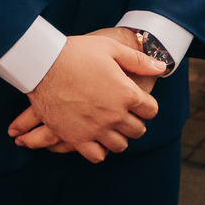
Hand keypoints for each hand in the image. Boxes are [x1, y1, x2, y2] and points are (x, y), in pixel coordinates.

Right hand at [7, 31, 165, 163]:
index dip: (146, 105)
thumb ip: (138, 60)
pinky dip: (99, 150)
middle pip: (138, 130)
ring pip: (119, 145)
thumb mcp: (110, 48)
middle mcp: (115, 115)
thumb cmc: (76, 53)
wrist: (43, 64)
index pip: (150, 110)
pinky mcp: (76, 138)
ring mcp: (96, 129)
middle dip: (134, 122)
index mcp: (127, 93)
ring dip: (118, 137)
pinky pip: (97, 156)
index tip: (138, 102)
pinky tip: (95, 139)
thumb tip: (161, 67)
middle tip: (124, 114)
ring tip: (110, 127)